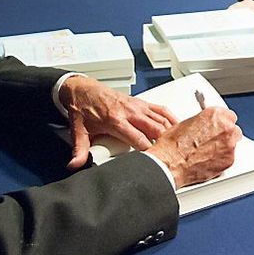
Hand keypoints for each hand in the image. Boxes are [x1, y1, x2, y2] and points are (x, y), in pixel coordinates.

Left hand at [59, 75, 177, 169]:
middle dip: (164, 143)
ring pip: (161, 119)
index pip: (138, 139)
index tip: (155, 162)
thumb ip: (79, 149)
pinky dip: (171, 118)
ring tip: (178, 145)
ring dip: (170, 132)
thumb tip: (75, 164)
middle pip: (155, 129)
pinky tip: (177, 126)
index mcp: (116, 120)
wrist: (83, 89)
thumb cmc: (83, 108)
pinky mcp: (141, 102)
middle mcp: (130, 112)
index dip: (148, 151)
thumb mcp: (79, 130)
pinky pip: (161, 109)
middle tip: (171, 156)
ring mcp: (137, 106)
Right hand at [146, 106, 241, 187]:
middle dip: (224, 135)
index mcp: (216, 115)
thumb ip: (205, 122)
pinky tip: (208, 160)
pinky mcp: (228, 161)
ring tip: (207, 152)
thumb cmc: (174, 144)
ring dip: (223, 147)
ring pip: (232, 144)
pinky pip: (229, 158)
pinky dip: (221, 159)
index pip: (229, 115)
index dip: (222, 122)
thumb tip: (208, 125)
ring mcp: (229, 145)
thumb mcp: (188, 123)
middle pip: (233, 130)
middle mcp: (226, 129)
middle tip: (212, 140)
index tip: (218, 127)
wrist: (170, 163)